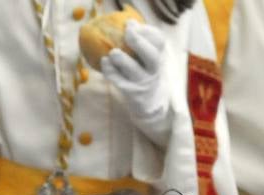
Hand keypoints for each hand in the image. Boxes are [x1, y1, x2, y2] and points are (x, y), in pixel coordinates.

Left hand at [99, 22, 170, 145]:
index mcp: (159, 58)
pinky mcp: (132, 94)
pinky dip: (111, 72)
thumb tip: (129, 21)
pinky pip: (120, 82)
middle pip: (151, 56)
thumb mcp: (149, 58)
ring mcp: (143, 83)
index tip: (130, 23)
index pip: (159, 42)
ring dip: (123, 60)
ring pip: (134, 71)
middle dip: (139, 43)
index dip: (147, 31)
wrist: (151, 104)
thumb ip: (142, 41)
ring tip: (113, 53)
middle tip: (127, 32)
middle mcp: (154, 70)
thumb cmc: (146, 72)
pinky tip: (104, 62)